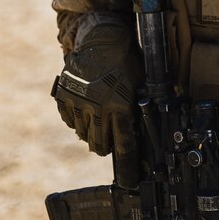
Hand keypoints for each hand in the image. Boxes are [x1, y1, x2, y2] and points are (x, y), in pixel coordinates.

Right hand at [52, 22, 142, 186]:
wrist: (102, 38)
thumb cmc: (128, 61)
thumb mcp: (142, 83)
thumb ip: (142, 107)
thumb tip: (155, 130)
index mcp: (120, 106)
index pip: (124, 145)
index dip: (129, 166)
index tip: (130, 181)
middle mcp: (97, 108)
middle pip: (100, 145)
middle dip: (107, 146)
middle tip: (111, 138)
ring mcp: (78, 104)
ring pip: (84, 135)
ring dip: (92, 133)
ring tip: (99, 118)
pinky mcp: (63, 98)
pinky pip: (69, 122)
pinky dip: (77, 120)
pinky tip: (86, 109)